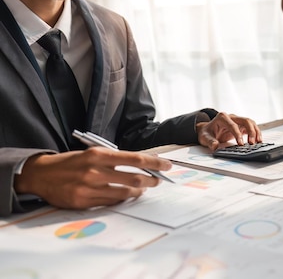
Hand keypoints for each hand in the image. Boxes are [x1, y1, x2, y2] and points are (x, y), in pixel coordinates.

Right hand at [14, 148, 171, 209]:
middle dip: (151, 181)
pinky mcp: (83, 202)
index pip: (135, 159)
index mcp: (99, 155)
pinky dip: (121, 200)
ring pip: (124, 194)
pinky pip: (110, 203)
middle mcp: (95, 171)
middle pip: (134, 179)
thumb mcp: (92, 153)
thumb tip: (141, 165)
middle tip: (157, 181)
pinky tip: (125, 196)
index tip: (167, 166)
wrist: (41, 174)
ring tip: (142, 189)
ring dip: (138, 192)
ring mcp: (89, 188)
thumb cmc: (71, 162)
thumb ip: (114, 160)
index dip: (154, 163)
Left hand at [196, 112, 261, 150]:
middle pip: (245, 120)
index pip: (233, 125)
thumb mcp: (205, 137)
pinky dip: (256, 133)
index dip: (238, 134)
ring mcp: (237, 120)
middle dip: (251, 131)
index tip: (241, 144)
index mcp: (222, 117)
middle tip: (252, 143)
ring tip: (258, 142)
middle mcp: (231, 117)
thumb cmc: (207, 133)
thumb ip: (210, 141)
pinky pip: (251, 127)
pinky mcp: (241, 125)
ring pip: (250, 123)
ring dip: (255, 132)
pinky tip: (258, 141)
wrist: (207, 131)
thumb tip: (215, 146)